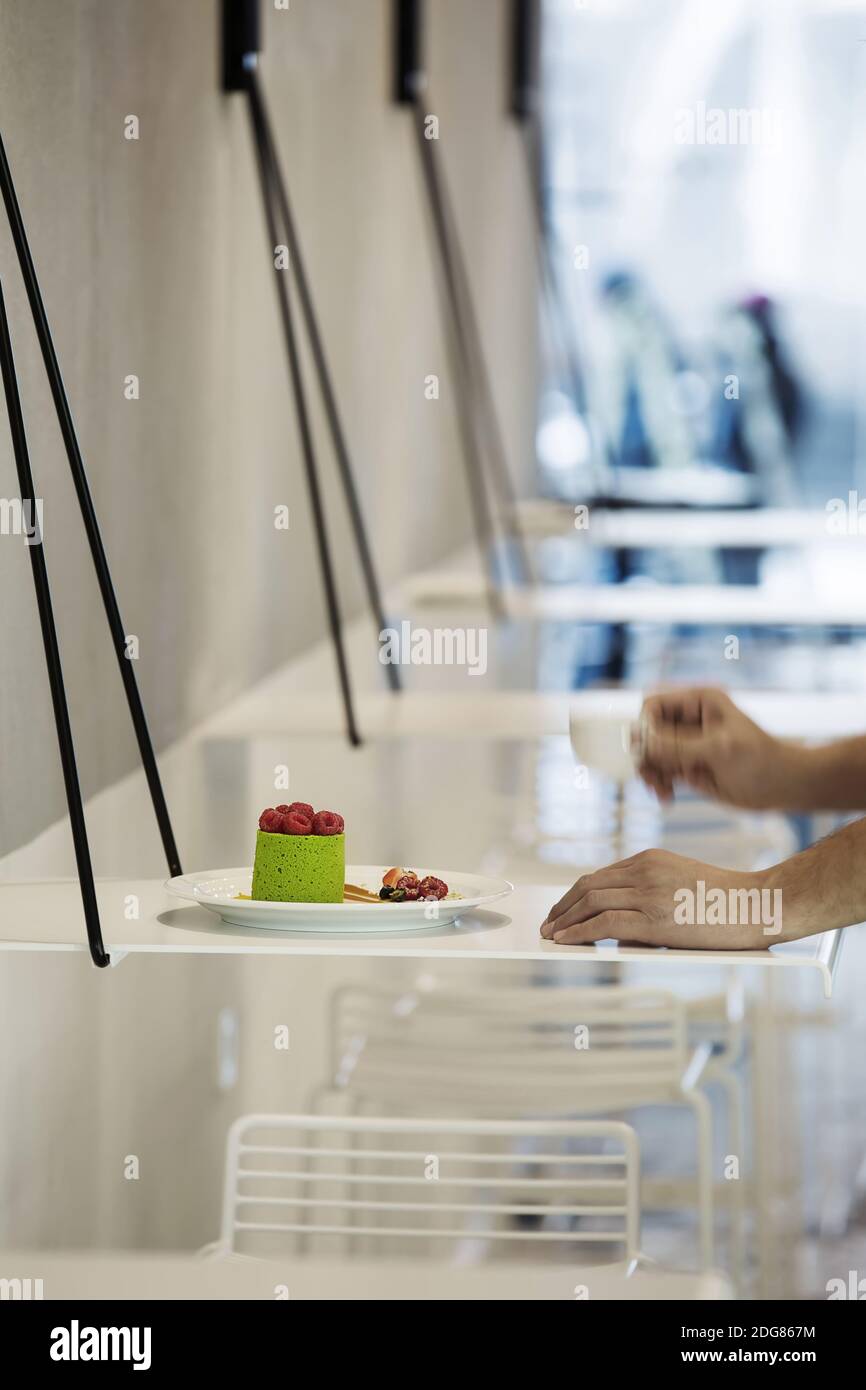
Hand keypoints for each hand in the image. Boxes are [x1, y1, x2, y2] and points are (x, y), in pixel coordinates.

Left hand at [540, 849, 783, 949]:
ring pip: (590, 902)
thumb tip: (614, 931)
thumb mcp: (680, 884)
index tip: (562, 908)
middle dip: (562, 906)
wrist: (756, 905)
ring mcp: (647, 892)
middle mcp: (644, 870)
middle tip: (547, 922)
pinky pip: (603, 923)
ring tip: (550, 934)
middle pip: (588, 886)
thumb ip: (648, 896)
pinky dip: (577, 932)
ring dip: (564, 920)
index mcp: (650, 858)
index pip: (601, 875)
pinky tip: (565, 941)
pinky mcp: (652, 918)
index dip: (575, 894)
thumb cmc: (725, 902)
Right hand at [636, 686, 791, 809]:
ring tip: (662, 791)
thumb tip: (644, 742)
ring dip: (650, 773)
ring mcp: (686, 745)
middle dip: (645, 754)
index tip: (648, 751)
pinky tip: (667, 798)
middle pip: (646, 732)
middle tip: (652, 777)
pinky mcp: (687, 767)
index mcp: (698, 702)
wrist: (782, 786)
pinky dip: (659, 785)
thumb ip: (680, 746)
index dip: (645, 726)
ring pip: (650, 755)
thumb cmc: (760, 759)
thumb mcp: (720, 749)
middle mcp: (688, 721)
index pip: (654, 706)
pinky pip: (660, 772)